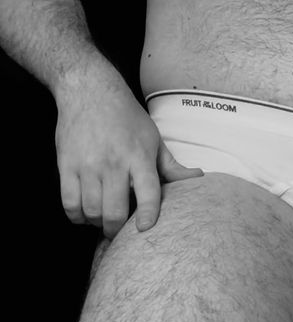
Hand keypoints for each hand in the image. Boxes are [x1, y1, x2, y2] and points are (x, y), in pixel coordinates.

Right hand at [56, 77, 202, 237]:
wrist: (90, 91)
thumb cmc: (126, 117)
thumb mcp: (153, 138)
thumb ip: (172, 166)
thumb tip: (197, 178)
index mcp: (139, 155)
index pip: (148, 191)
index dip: (148, 213)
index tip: (145, 228)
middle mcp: (114, 162)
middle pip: (114, 211)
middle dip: (117, 229)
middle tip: (120, 230)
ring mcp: (88, 165)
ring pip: (91, 211)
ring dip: (97, 223)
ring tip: (103, 218)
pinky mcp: (66, 165)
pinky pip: (69, 204)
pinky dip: (77, 216)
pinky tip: (85, 212)